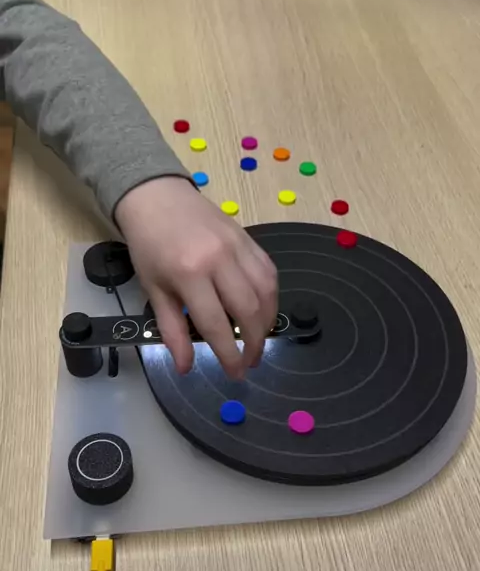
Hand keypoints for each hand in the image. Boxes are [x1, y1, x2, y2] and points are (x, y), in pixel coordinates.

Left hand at [115, 177, 277, 377]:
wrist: (157, 197)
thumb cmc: (149, 246)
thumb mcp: (153, 290)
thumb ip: (172, 330)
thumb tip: (185, 367)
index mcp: (189, 274)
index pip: (217, 324)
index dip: (229, 354)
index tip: (235, 373)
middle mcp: (219, 260)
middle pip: (249, 311)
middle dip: (254, 343)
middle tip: (250, 361)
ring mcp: (238, 246)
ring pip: (266, 292)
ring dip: (267, 322)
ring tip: (258, 339)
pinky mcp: (248, 237)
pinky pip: (268, 272)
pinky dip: (270, 296)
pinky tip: (263, 310)